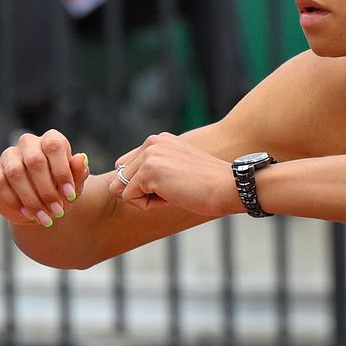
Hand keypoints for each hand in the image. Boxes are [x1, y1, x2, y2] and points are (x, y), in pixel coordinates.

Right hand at [0, 130, 91, 229]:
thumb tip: (81, 158)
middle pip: (35, 161)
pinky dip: (14, 201)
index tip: (70, 195)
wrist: (41, 206)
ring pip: (15, 172)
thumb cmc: (60, 191)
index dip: (62, 171)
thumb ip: (78, 172)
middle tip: (57, 212)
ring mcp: (8, 155)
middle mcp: (28, 143)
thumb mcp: (74, 186)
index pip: (54, 146)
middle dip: (47, 191)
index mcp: (50, 140)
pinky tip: (27, 214)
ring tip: (44, 218)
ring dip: (31, 199)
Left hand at [109, 132, 238, 219]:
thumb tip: (117, 187)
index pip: (126, 166)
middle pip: (122, 178)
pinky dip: (149, 205)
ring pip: (124, 188)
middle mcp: (151, 143)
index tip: (172, 183)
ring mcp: (149, 156)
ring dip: (145, 198)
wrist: (227, 186)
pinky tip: (172, 196)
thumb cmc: (207, 185)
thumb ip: (152, 169)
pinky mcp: (148, 172)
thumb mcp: (177, 169)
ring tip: (173, 191)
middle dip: (142, 191)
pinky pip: (131, 198)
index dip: (143, 184)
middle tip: (174, 188)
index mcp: (157, 140)